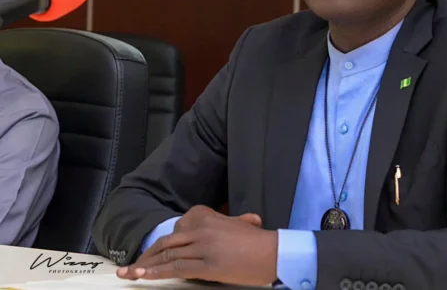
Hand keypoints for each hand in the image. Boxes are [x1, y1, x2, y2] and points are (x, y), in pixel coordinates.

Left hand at [116, 205, 276, 285]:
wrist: (273, 253)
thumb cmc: (259, 242)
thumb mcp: (240, 225)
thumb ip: (230, 222)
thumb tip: (240, 221)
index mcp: (207, 216)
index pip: (176, 229)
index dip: (161, 243)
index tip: (151, 252)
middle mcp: (202, 229)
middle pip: (167, 242)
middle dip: (146, 255)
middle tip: (131, 265)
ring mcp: (203, 246)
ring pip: (167, 255)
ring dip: (144, 265)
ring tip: (128, 273)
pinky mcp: (206, 265)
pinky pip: (176, 268)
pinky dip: (156, 272)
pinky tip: (142, 275)